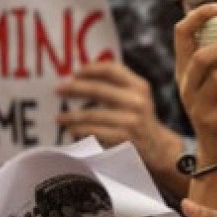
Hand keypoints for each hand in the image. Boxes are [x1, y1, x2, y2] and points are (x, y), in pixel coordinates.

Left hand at [56, 60, 182, 180]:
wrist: (159, 148)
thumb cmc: (140, 120)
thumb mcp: (137, 98)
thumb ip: (118, 85)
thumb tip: (82, 75)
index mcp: (139, 86)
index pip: (112, 69)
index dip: (90, 69)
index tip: (73, 72)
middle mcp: (136, 100)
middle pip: (97, 89)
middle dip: (73, 89)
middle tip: (58, 90)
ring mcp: (130, 120)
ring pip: (92, 114)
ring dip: (71, 116)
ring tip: (59, 117)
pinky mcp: (123, 138)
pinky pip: (94, 132)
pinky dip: (80, 130)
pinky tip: (72, 130)